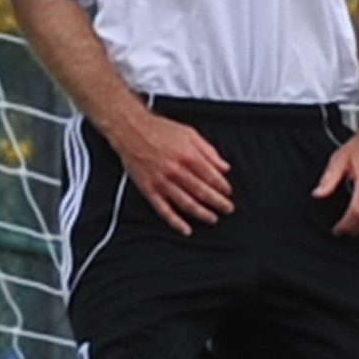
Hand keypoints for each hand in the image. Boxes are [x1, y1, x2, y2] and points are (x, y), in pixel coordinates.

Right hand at [115, 108, 234, 232]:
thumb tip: (224, 167)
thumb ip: (209, 151)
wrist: (130, 129)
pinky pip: (164, 210)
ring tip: (213, 218)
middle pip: (203, 192)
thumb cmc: (159, 129)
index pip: (212, 177)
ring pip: (187, 204)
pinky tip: (186, 229)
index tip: (228, 192)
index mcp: (188, 155)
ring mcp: (162, 182)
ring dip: (203, 214)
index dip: (223, 187)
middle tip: (227, 208)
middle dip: (218, 203)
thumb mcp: (189, 133)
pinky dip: (176, 222)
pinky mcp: (149, 190)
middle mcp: (176, 170)